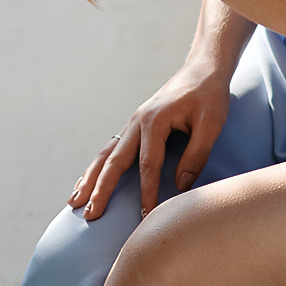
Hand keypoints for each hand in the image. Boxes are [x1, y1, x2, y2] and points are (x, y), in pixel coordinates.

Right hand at [71, 52, 232, 219]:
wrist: (202, 69)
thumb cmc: (209, 95)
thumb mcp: (211, 123)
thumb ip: (196, 154)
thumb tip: (180, 186)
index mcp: (155, 121)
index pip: (148, 164)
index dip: (147, 191)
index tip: (146, 216)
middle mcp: (137, 122)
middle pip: (114, 161)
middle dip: (101, 189)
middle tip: (91, 215)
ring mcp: (133, 123)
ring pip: (105, 155)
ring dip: (90, 179)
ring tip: (74, 202)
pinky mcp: (135, 126)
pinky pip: (111, 150)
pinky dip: (97, 168)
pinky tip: (87, 181)